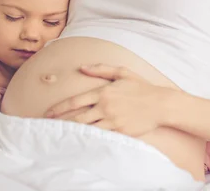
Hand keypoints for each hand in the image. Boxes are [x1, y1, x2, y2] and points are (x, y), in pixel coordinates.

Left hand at [45, 64, 171, 137]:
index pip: (75, 101)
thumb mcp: (122, 72)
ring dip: (73, 132)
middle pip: (77, 118)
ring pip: (87, 129)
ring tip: (60, 135)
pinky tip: (80, 140)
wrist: (161, 104)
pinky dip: (90, 138)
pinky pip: (101, 136)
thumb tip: (82, 67)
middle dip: (61, 123)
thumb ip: (101, 70)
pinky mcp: (120, 131)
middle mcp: (105, 106)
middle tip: (49, 127)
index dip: (59, 108)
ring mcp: (113, 120)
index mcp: (103, 91)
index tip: (48, 113)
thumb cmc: (141, 87)